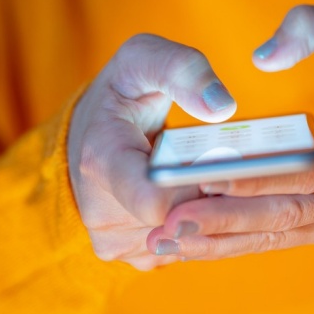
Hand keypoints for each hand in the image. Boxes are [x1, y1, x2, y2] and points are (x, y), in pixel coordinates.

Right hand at [68, 35, 235, 269]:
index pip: (157, 201)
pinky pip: (182, 249)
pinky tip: (190, 195)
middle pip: (181, 221)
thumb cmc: (122, 91)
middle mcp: (99, 211)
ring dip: (208, 211)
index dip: (201, 184)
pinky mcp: (130, 254)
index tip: (224, 159)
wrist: (88, 134)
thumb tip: (222, 108)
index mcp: (101, 159)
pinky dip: (196, 225)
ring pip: (187, 239)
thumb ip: (183, 70)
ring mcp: (113, 239)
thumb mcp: (144, 59)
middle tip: (222, 162)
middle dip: (213, 195)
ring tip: (202, 175)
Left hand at [147, 6, 313, 258]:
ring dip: (224, 241)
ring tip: (170, 242)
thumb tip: (262, 58)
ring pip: (282, 233)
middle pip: (289, 211)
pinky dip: (240, 244)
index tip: (206, 180)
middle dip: (227, 219)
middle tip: (171, 223)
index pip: (310, 167)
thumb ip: (313, 27)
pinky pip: (284, 239)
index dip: (260, 176)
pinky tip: (198, 246)